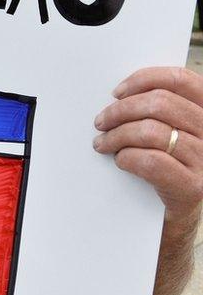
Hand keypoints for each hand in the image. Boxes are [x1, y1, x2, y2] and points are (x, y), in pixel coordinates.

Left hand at [94, 67, 202, 217]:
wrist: (175, 215)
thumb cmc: (168, 167)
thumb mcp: (171, 132)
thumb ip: (159, 111)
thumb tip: (121, 94)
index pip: (181, 80)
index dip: (145, 79)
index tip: (117, 92)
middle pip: (160, 103)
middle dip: (121, 110)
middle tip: (101, 121)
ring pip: (151, 131)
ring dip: (117, 135)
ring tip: (103, 143)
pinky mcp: (193, 187)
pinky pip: (150, 161)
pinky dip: (127, 157)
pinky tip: (120, 159)